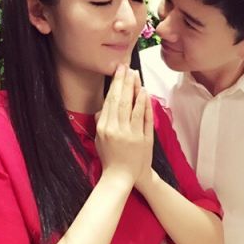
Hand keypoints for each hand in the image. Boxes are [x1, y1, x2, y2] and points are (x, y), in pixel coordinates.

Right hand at [96, 64, 153, 187]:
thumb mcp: (99, 139)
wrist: (121, 176)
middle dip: (123, 82)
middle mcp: (116, 129)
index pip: (109, 101)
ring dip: (134, 89)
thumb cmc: (110, 157)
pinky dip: (144, 104)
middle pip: (120, 100)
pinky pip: (143, 117)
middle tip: (126, 66)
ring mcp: (130, 133)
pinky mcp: (142, 138)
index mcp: (104, 127)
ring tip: (136, 75)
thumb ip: (100, 122)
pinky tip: (144, 92)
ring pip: (131, 106)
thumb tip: (102, 107)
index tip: (118, 71)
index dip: (114, 85)